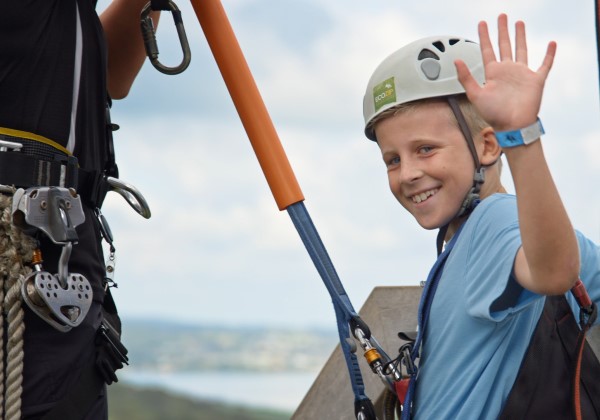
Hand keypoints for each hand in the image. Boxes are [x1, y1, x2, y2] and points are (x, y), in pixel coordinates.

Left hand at [454, 14, 555, 131]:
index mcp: (493, 73)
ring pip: (521, 49)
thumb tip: (456, 60)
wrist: (512, 126)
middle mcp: (507, 71)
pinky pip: (544, 64)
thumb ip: (465, 78)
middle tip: (501, 16)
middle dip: (502, 31)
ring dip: (520, 36)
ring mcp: (522, 74)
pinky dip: (549, 54)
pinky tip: (552, 43)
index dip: (484, 36)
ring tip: (519, 23)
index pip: (487, 50)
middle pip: (504, 45)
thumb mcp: (475, 95)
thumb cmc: (493, 114)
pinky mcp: (536, 80)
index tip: (482, 23)